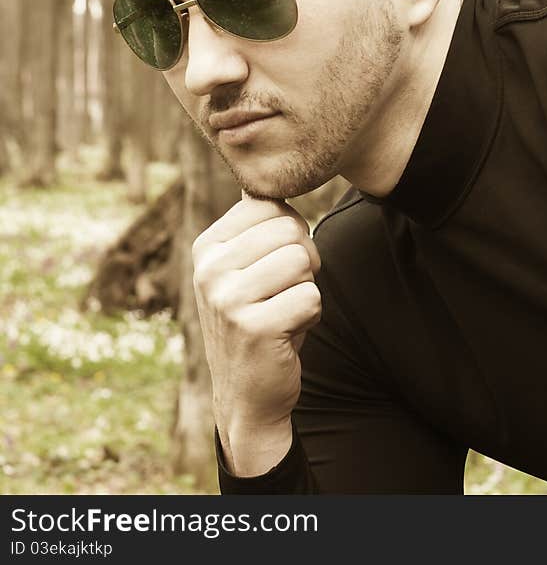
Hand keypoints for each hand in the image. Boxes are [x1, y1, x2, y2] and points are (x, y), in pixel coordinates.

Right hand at [192, 191, 321, 474]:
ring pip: (303, 261)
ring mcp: (226, 298)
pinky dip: (310, 316)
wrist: (248, 394)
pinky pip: (311, 297)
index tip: (273, 267)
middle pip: (292, 230)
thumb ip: (253, 226)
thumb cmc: (258, 319)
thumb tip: (258, 181)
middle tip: (282, 294)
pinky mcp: (252, 326)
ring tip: (283, 312)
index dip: (291, 235)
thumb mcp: (246, 268)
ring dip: (306, 289)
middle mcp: (209, 268)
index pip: (273, 206)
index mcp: (207, 246)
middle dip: (303, 262)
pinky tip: (286, 334)